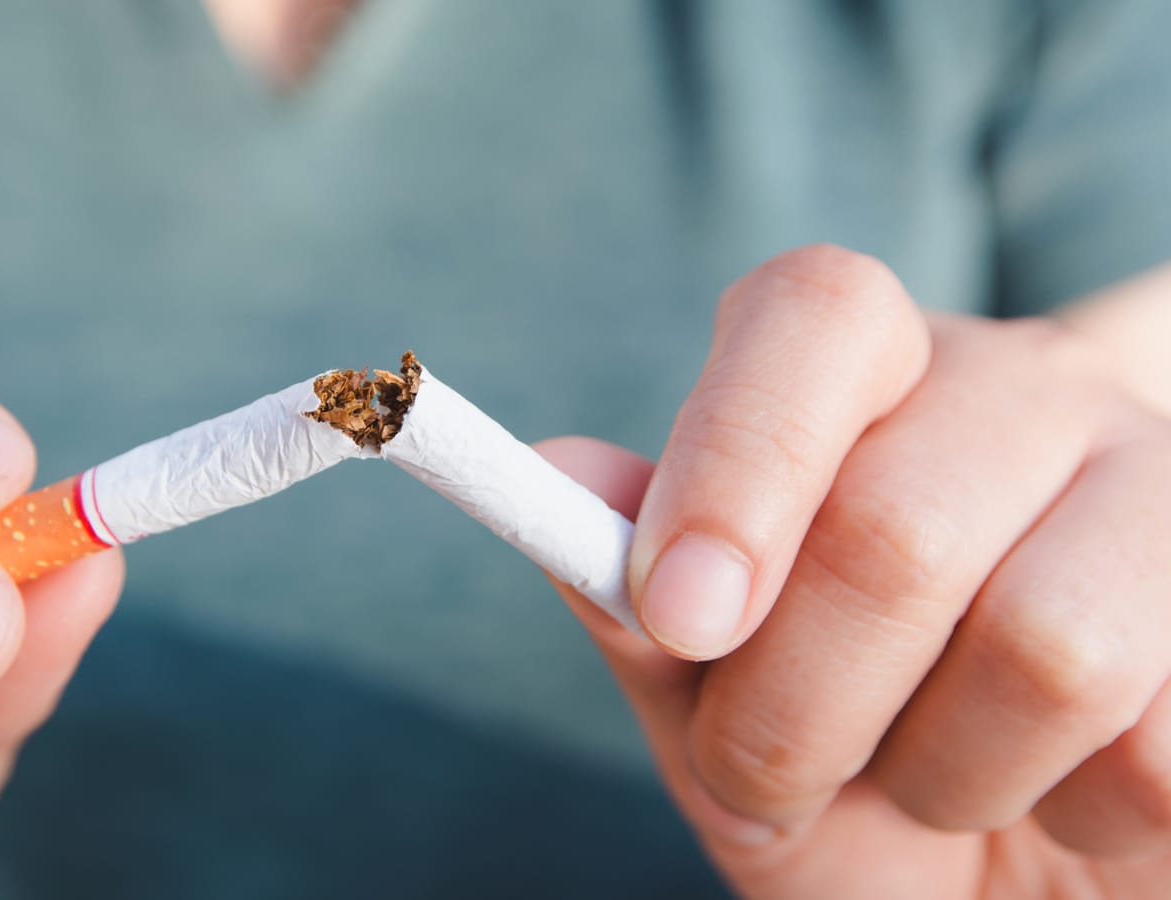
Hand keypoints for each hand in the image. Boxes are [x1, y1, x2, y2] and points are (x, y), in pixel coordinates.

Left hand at [539, 245, 1170, 898]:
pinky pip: (1160, 750)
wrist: (1021, 867)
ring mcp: (1160, 485)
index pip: (815, 315)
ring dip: (943, 777)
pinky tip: (1062, 795)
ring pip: (1044, 646)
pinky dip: (1075, 821)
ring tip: (933, 782)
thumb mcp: (715, 707)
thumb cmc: (848, 769)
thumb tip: (559, 472)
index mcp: (870, 375)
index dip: (735, 461)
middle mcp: (1023, 394)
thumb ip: (638, 604)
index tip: (681, 617)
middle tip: (771, 772)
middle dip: (795, 708)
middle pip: (893, 527)